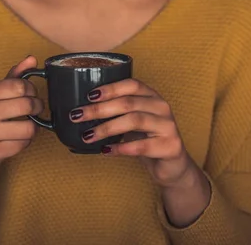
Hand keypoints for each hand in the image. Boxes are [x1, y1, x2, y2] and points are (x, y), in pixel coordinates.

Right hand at [0, 55, 42, 175]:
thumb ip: (14, 76)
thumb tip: (32, 59)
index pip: (19, 85)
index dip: (32, 89)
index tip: (31, 94)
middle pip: (27, 105)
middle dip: (37, 107)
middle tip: (35, 109)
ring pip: (28, 127)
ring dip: (32, 127)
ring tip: (26, 125)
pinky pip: (23, 144)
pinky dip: (25, 141)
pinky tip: (17, 139)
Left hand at [70, 78, 194, 188]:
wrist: (172, 166)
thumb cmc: (147, 139)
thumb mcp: (134, 121)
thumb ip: (118, 112)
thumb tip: (83, 110)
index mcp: (152, 96)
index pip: (131, 85)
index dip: (110, 88)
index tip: (89, 95)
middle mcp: (161, 107)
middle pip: (128, 103)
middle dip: (100, 109)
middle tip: (78, 116)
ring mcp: (168, 126)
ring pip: (134, 121)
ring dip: (107, 128)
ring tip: (88, 136)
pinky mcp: (170, 146)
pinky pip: (141, 146)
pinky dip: (121, 148)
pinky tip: (106, 151)